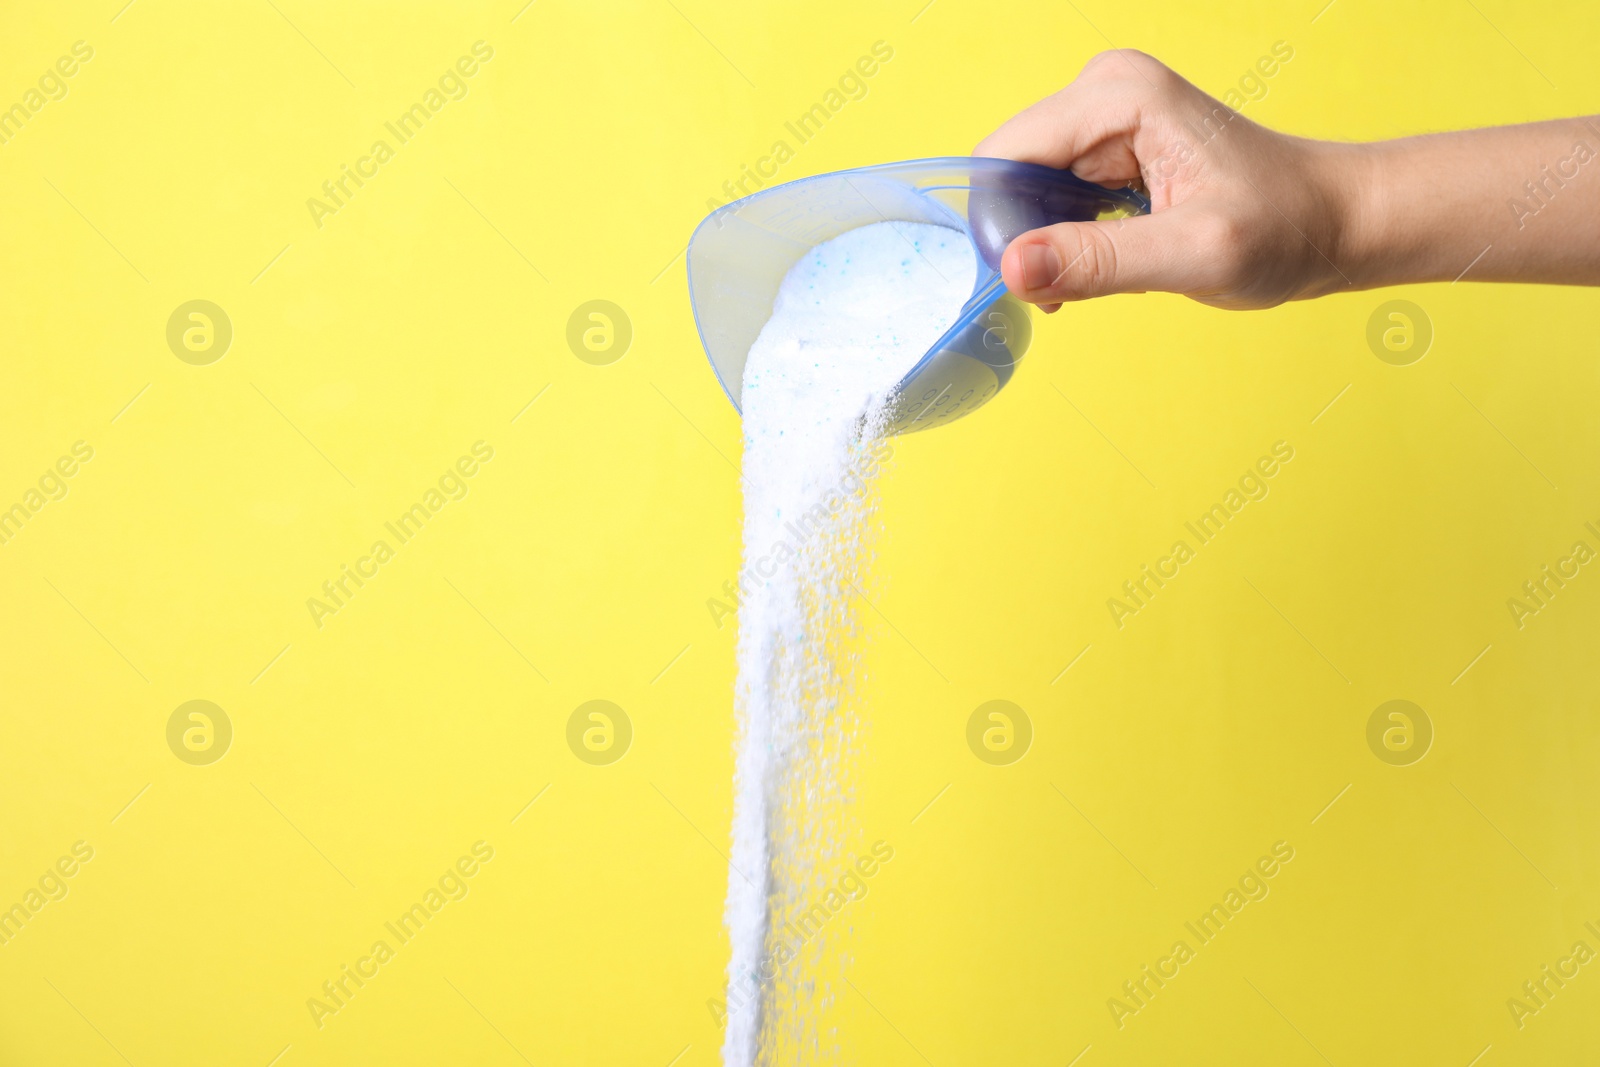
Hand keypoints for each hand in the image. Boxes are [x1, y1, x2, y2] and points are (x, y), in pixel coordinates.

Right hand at [976, 50, 1364, 310]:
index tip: (1035, 287)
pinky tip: (1110, 260)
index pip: (1005, 156)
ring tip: (1106, 275)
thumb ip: (1099, 262)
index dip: (1001, 227)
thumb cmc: (1284, 229)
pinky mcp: (1106, 147)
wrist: (1332, 221)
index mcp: (1120, 96)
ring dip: (1046, 245)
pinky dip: (1065, 240)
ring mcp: (1103, 118)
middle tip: (1073, 292)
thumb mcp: (1194, 255)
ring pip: (1024, 191)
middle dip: (1025, 239)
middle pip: (1008, 172)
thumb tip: (1011, 269)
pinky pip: (1050, 197)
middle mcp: (1103, 91)